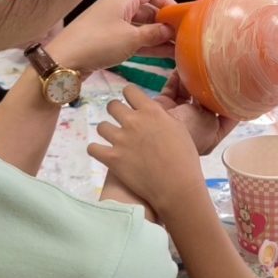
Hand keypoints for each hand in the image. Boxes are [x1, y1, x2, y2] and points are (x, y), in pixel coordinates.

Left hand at [49, 0, 175, 71]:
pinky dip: (147, 45)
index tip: (180, 17)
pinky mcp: (108, 40)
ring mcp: (113, 24)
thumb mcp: (131, 38)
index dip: (167, 1)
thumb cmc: (98, 43)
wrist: (64, 61)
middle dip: (165, 23)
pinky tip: (163, 55)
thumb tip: (170, 30)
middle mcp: (118, 7)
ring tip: (179, 49)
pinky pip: (133, 39)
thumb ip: (154, 33)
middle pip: (148, 10)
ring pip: (141, 27)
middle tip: (183, 37)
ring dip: (158, 37)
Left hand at [89, 86, 205, 215]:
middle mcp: (133, 121)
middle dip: (116, 112)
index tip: (131, 103)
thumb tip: (153, 112)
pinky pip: (92, 148)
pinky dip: (97, 150)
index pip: (130, 90)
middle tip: (122, 122)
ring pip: (101, 126)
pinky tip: (103, 153)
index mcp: (151, 112)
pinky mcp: (111, 159)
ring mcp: (120, 140)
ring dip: (107, 131)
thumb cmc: (184, 159)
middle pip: (112, 105)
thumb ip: (162, 117)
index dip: (130, 96)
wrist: (176, 186)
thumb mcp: (179, 129)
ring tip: (114, 140)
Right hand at [155, 73, 238, 154]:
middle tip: (218, 72)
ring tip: (201, 66)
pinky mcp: (164, 105)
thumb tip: (221, 91)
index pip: (226, 119)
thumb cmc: (191, 132)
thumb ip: (216, 105)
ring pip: (189, 94)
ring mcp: (179, 115)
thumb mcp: (212, 120)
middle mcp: (195, 126)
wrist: (161, 132)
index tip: (241, 89)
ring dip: (193, 81)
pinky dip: (178, 78)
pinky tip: (183, 67)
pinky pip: (173, 88)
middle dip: (210, 89)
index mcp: (210, 136)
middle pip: (206, 104)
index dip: (234, 105)